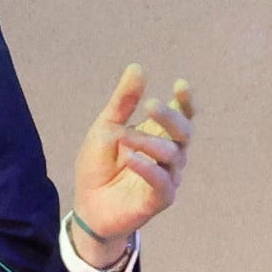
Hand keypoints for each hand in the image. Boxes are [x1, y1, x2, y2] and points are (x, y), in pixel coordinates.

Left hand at [71, 64, 194, 264]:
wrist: (87, 204)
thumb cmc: (99, 165)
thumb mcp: (106, 128)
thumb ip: (123, 102)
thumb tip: (137, 67)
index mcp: (159, 134)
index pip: (182, 115)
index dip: (185, 101)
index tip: (180, 85)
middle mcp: (169, 154)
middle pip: (183, 132)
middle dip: (170, 117)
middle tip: (150, 106)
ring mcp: (167, 177)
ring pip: (172, 155)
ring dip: (149, 142)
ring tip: (125, 138)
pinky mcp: (160, 199)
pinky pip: (162, 182)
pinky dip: (148, 168)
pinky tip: (131, 159)